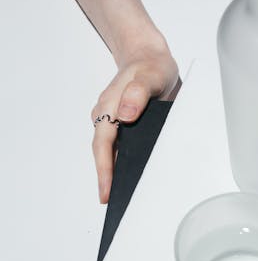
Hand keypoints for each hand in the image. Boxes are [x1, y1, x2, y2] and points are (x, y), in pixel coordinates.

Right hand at [90, 47, 179, 203]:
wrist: (150, 57)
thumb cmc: (151, 65)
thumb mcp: (150, 75)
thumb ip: (139, 92)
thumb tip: (126, 114)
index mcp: (110, 104)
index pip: (104, 143)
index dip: (105, 169)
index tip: (107, 191)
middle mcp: (107, 114)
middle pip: (104, 152)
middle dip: (107, 178)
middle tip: (115, 204)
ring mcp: (114, 119)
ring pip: (112, 150)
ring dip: (116, 171)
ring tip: (126, 196)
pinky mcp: (124, 122)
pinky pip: (121, 145)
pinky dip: (125, 160)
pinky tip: (136, 174)